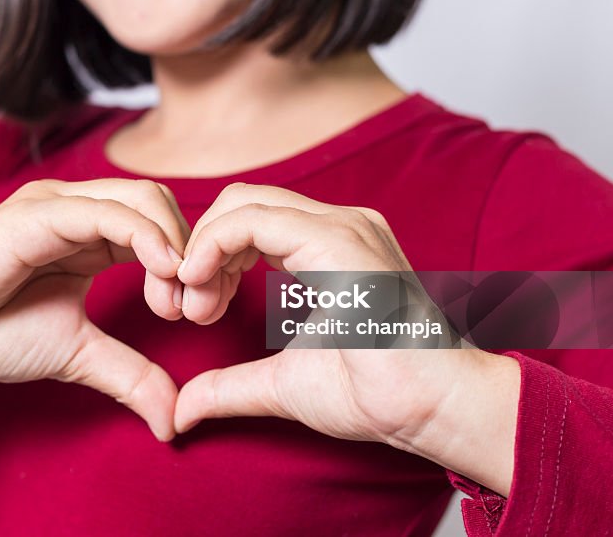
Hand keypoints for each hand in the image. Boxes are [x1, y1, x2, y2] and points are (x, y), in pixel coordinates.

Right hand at [0, 178, 189, 440]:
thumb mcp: (77, 354)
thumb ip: (129, 375)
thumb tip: (174, 420)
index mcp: (91, 235)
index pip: (163, 225)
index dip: (192, 264)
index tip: (194, 315)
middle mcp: (78, 210)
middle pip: (162, 204)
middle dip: (192, 253)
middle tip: (188, 309)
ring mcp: (57, 207)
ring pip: (141, 198)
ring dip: (174, 245)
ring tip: (171, 300)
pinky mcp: (34, 215)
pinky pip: (101, 210)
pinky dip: (143, 235)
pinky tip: (159, 271)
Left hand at [173, 183, 520, 494]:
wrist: (430, 409)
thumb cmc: (375, 394)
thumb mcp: (281, 384)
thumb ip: (230, 386)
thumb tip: (182, 410)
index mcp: (328, 245)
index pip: (248, 220)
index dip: (209, 255)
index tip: (194, 306)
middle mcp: (336, 225)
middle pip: (239, 202)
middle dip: (200, 249)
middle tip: (189, 305)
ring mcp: (341, 226)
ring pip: (243, 203)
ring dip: (204, 249)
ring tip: (199, 303)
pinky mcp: (338, 239)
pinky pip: (255, 220)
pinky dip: (214, 244)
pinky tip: (200, 280)